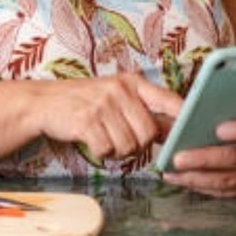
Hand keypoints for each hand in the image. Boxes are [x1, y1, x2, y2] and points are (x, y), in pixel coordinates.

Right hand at [32, 74, 181, 161]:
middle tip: (122, 139)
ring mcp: (102, 105)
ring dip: (118, 151)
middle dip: (139, 144)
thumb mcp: (116, 95)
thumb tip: (175, 130)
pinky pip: (107, 150)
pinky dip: (102, 153)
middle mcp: (120, 90)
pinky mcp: (87, 122)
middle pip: (149, 133)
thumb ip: (144, 109)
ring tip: (105, 138)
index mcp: (133, 82)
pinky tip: (93, 141)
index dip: (183, 118)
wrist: (45, 102)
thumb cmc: (85, 101)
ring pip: (129, 146)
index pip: (169, 100)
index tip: (191, 131)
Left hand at [161, 115, 235, 197]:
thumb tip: (172, 119)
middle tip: (177, 158)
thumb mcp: (235, 109)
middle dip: (203, 159)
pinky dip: (200, 187)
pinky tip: (181, 180)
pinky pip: (223, 192)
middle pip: (233, 158)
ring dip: (195, 178)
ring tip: (170, 173)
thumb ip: (210, 112)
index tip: (218, 128)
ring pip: (226, 180)